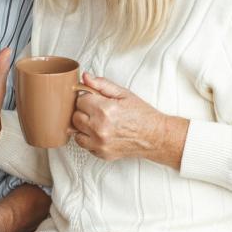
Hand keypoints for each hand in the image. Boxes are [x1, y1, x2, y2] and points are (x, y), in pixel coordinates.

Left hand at [72, 73, 188, 168]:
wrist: (156, 136)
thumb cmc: (142, 115)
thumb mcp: (124, 94)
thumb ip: (102, 84)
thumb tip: (85, 77)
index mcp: (105, 110)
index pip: (80, 100)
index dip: (87, 98)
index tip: (95, 100)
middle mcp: (100, 128)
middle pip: (75, 116)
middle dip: (84, 111)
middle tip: (97, 110)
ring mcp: (99, 143)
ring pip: (76, 131)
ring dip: (83, 126)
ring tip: (97, 122)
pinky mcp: (101, 154)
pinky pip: (84, 144)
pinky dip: (89, 138)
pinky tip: (101, 133)